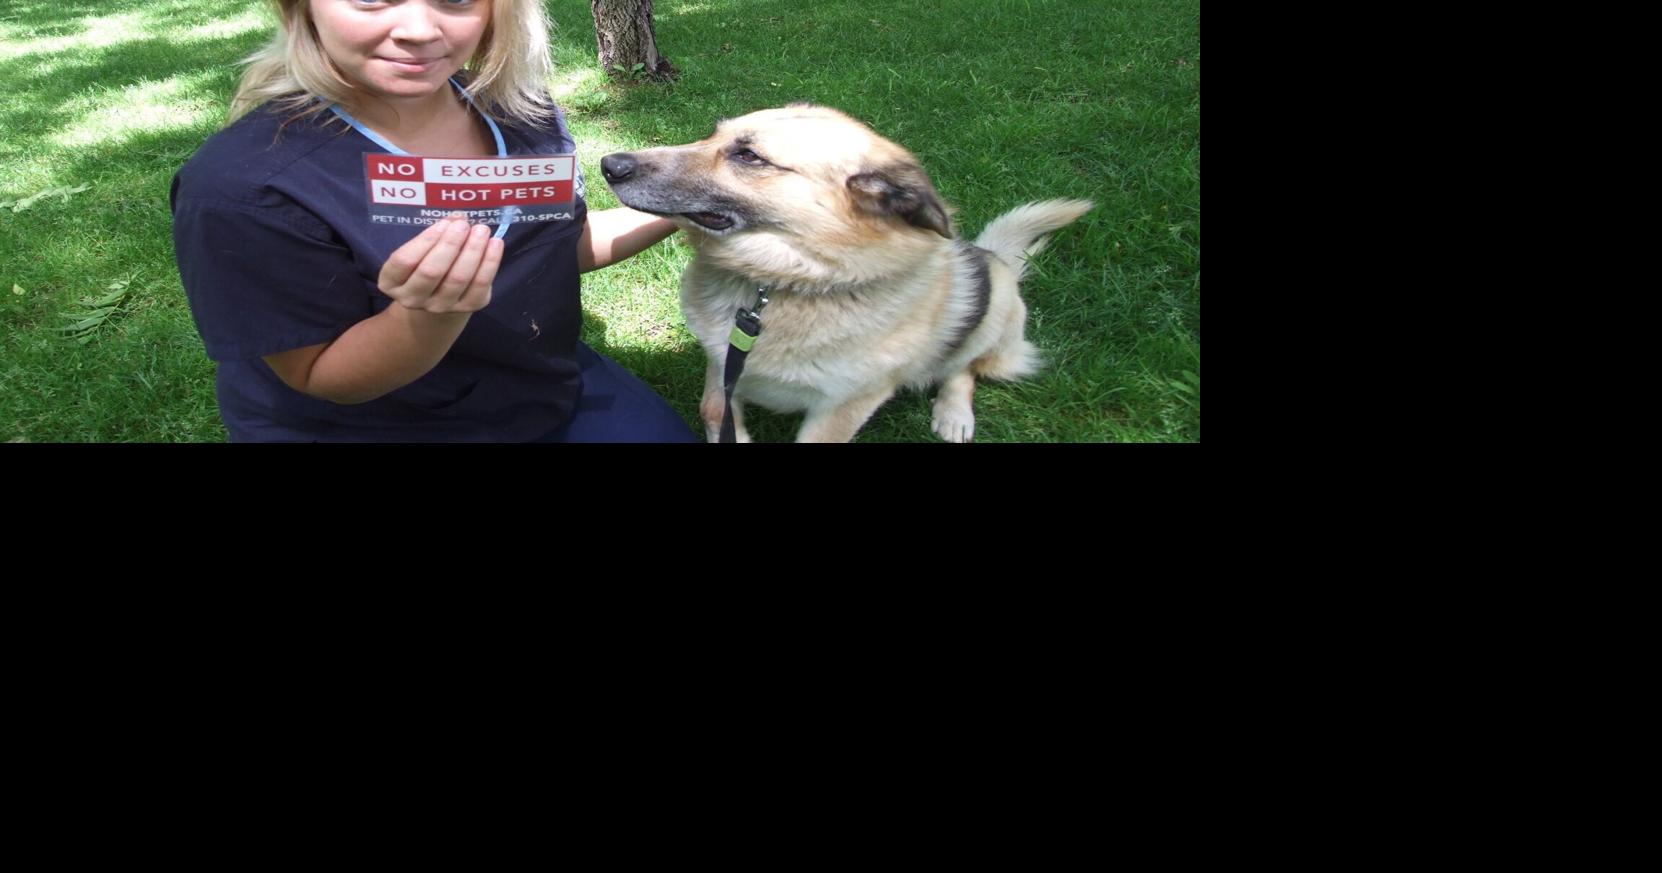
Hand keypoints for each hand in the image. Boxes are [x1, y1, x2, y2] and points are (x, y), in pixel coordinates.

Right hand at [378, 214, 503, 312]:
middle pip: (432, 271)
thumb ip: (434, 234)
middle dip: (450, 244)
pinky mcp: (467, 307)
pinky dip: (490, 262)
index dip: (425, 240)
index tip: (443, 223)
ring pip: (458, 278)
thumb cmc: (425, 262)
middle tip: (463, 225)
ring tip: (481, 230)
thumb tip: (458, 218)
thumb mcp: (420, 249)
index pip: (404, 261)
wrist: (439, 295)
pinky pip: (480, 285)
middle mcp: (412, 298)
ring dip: (472, 250)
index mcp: (391, 282)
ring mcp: (440, 307)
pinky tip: (495, 243)